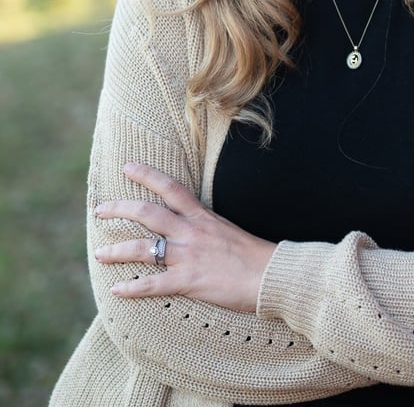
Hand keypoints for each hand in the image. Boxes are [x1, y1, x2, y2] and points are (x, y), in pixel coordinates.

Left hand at [94, 162, 275, 310]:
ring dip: (117, 250)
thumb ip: (206, 226)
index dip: (147, 175)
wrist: (270, 275)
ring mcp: (188, 256)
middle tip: (100, 210)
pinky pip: (153, 283)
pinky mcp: (189, 281)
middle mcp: (191, 232)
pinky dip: (132, 288)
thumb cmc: (254, 254)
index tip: (128, 167)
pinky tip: (117, 290)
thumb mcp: (228, 230)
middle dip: (120, 209)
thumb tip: (192, 226)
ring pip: (143, 248)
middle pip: (148, 213)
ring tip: (99, 253)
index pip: (171, 188)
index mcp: (203, 216)